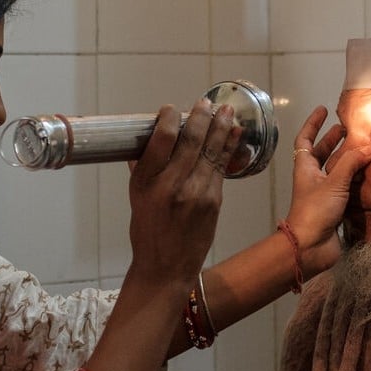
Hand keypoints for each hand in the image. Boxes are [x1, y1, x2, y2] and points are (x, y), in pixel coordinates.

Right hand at [126, 100, 238, 292]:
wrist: (166, 267)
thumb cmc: (147, 230)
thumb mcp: (136, 196)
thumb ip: (144, 166)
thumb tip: (151, 137)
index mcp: (147, 182)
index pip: (162, 139)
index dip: (169, 118)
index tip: (172, 109)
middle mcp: (172, 185)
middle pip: (191, 141)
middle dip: (201, 117)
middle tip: (206, 102)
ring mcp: (196, 193)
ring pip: (212, 151)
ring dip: (221, 127)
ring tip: (226, 110)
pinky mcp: (214, 201)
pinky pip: (221, 167)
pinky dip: (228, 148)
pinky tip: (233, 134)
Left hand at [283, 105, 370, 276]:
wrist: (311, 246)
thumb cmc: (315, 210)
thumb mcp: (334, 182)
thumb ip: (351, 164)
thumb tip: (369, 147)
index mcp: (305, 167)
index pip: (305, 139)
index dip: (313, 123)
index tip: (323, 110)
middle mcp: (313, 178)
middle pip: (322, 153)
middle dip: (333, 140)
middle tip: (348, 128)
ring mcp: (323, 193)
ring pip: (335, 170)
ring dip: (347, 158)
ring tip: (363, 147)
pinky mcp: (335, 207)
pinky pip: (346, 187)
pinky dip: (355, 178)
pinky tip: (369, 173)